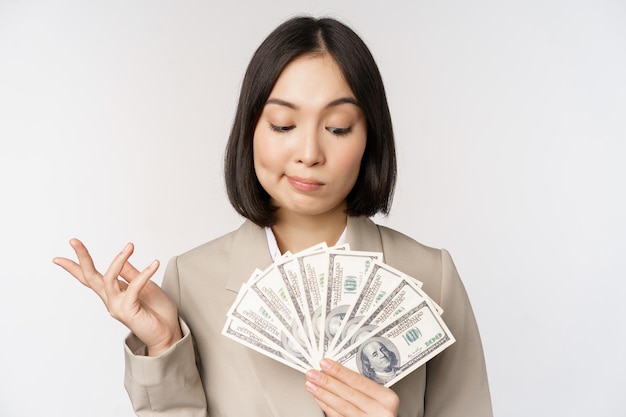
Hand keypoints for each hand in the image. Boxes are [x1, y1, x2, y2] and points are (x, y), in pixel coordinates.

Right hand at [53, 238, 181, 355]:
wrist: (169, 333)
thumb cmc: (157, 312)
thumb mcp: (146, 287)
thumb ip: (132, 275)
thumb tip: (122, 259)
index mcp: (113, 294)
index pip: (91, 279)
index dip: (75, 267)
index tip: (58, 258)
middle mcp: (111, 300)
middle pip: (90, 277)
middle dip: (82, 258)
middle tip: (73, 241)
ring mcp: (117, 306)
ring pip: (108, 279)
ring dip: (118, 260)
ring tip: (130, 246)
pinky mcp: (128, 310)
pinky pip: (133, 288)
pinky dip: (145, 274)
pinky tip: (155, 264)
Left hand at [305, 358, 398, 416]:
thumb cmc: (383, 409)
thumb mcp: (381, 396)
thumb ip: (365, 386)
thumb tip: (337, 371)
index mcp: (387, 398)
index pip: (359, 381)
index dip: (340, 372)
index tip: (325, 363)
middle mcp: (379, 411)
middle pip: (348, 393)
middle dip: (327, 381)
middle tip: (313, 373)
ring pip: (341, 406)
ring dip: (323, 394)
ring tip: (311, 384)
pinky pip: (338, 416)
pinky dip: (326, 406)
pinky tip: (318, 398)